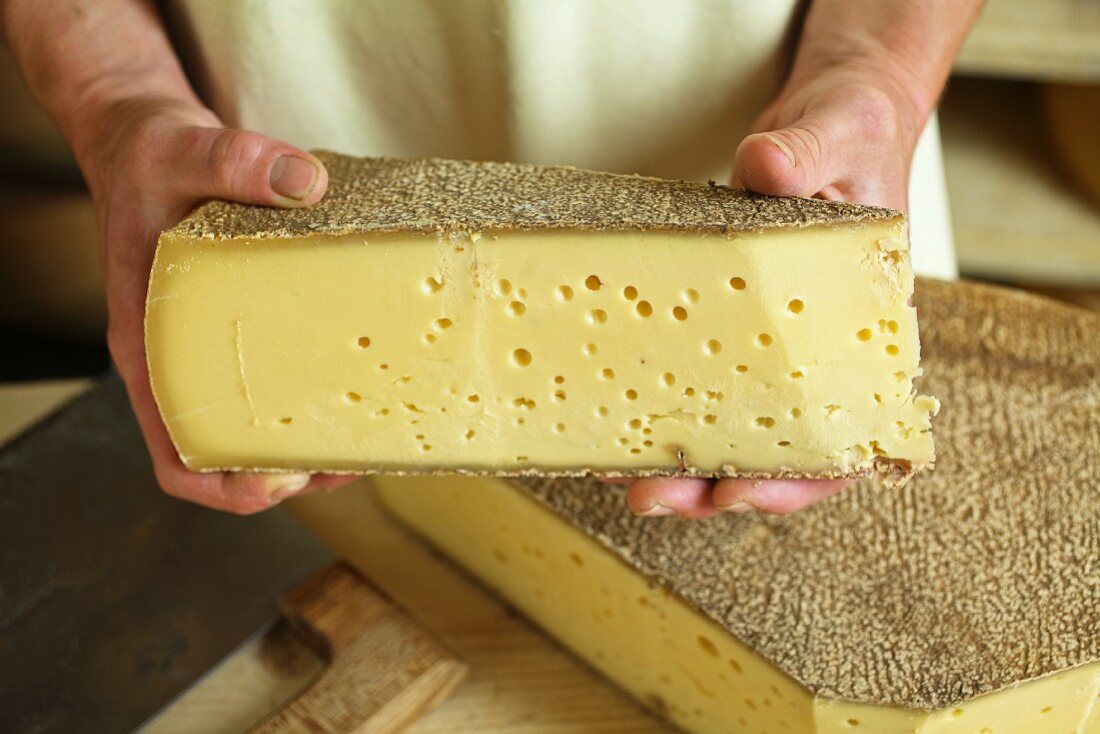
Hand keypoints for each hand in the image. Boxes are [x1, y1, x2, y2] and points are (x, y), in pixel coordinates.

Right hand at [78, 99, 354, 512]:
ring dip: (313, 441)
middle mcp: (186, 357)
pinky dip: (322, 389)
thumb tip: (305, 183)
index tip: (277, 486)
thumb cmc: (150, 156)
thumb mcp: (180, 149)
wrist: (153, 140)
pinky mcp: (253, 323)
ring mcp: (220, 345)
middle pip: (232, 452)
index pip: (175, 448)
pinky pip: (285, 374)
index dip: (222, 484)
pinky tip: (367, 375)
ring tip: (370, 434)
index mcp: (150, 344)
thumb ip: (233, 160)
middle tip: (349, 460)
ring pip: (263, 422)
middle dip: (290, 472)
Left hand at [620, 65, 921, 518]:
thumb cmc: (852, 135)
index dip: (801, 478)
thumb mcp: (840, 134)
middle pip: (779, 450)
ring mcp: (769, 341)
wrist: (831, 122)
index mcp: (865, 327)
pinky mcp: (727, 321)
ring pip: (733, 426)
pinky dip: (659, 399)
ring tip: (616, 473)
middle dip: (714, 487)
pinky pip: (696, 372)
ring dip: (680, 462)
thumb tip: (766, 167)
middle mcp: (817, 350)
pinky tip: (614, 412)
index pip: (849, 432)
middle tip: (649, 496)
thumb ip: (807, 153)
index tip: (740, 492)